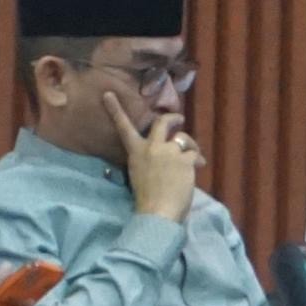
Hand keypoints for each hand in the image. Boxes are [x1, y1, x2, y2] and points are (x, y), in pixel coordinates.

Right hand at [111, 91, 202, 220]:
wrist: (158, 212)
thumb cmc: (147, 200)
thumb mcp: (140, 175)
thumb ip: (148, 160)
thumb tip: (163, 155)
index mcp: (135, 153)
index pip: (123, 127)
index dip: (116, 110)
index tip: (109, 93)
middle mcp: (151, 147)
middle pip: (162, 122)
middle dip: (172, 118)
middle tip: (179, 118)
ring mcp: (169, 151)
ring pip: (183, 139)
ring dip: (190, 146)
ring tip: (195, 158)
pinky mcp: (185, 158)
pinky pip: (194, 154)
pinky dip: (197, 160)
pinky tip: (197, 169)